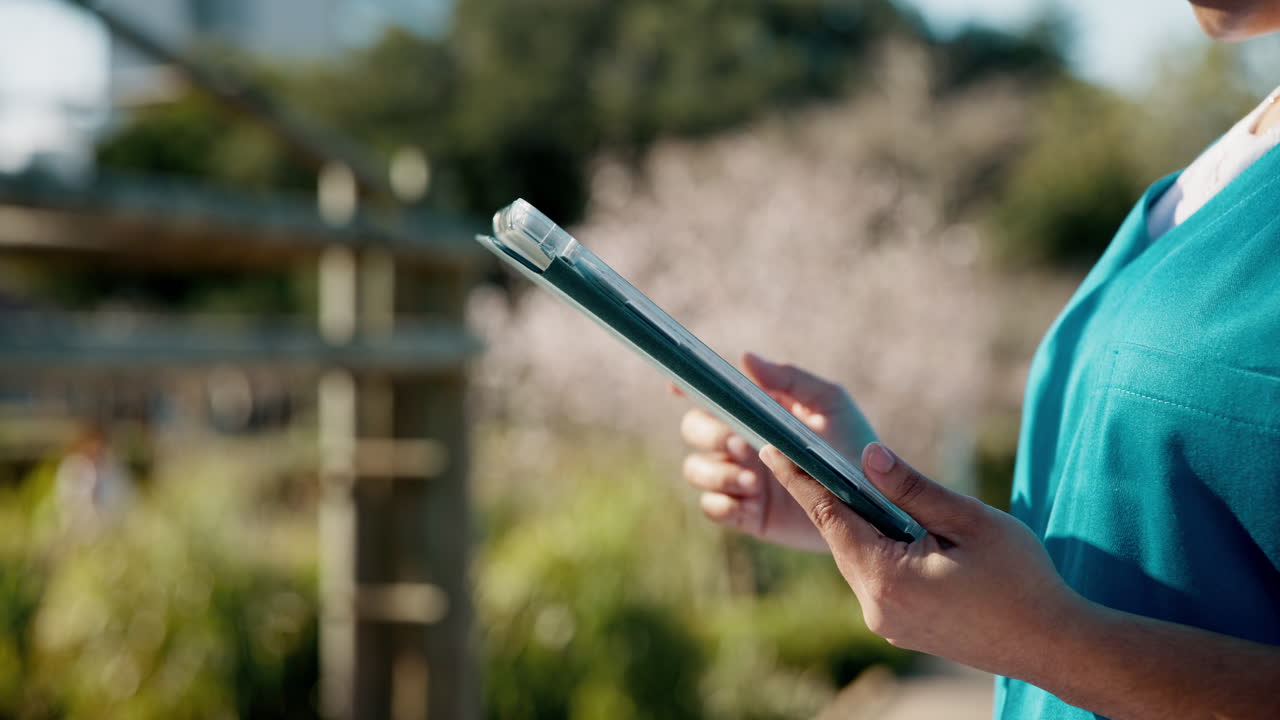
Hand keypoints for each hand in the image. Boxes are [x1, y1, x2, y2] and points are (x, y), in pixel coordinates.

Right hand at [679, 352, 875, 552]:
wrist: (873, 505)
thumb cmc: (855, 444)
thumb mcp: (829, 404)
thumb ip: (789, 379)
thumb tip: (745, 357)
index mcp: (755, 412)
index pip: (712, 395)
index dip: (688, 388)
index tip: (677, 387)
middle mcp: (741, 443)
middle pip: (694, 430)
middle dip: (709, 434)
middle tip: (740, 445)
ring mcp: (741, 479)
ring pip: (695, 469)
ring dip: (715, 472)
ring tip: (752, 481)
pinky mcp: (748, 514)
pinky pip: (712, 507)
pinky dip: (722, 502)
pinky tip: (748, 501)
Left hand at [760, 441, 1088, 676]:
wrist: (1054, 644)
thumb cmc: (1021, 578)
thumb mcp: (969, 520)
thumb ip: (912, 487)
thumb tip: (866, 453)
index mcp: (886, 577)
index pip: (829, 516)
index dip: (799, 478)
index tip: (770, 448)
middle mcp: (875, 606)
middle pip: (840, 537)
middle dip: (824, 496)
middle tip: (801, 452)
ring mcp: (886, 622)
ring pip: (858, 557)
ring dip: (856, 523)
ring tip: (847, 482)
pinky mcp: (901, 627)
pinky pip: (876, 577)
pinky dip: (875, 547)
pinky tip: (887, 526)